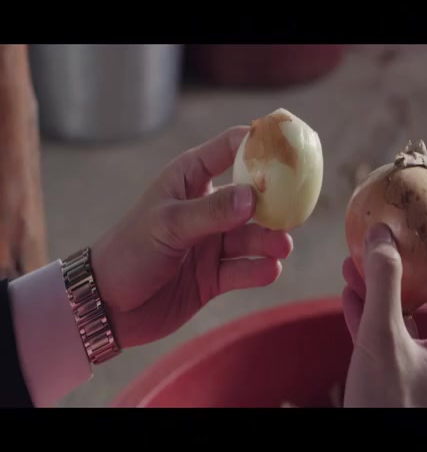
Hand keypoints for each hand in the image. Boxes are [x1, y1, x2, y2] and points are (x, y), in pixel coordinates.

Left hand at [90, 126, 292, 347]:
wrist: (107, 306)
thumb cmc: (128, 251)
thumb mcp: (168, 224)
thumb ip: (212, 211)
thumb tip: (254, 196)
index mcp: (189, 180)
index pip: (229, 149)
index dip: (258, 145)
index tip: (287, 149)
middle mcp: (206, 208)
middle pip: (251, 197)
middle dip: (273, 204)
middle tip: (294, 210)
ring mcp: (212, 243)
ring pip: (251, 237)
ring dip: (269, 241)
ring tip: (282, 246)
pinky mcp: (215, 276)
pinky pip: (244, 270)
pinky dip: (258, 270)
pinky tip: (269, 270)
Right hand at [341, 218, 426, 406]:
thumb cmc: (390, 408)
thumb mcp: (384, 340)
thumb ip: (384, 285)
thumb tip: (382, 233)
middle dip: (413, 268)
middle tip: (393, 242)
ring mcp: (419, 369)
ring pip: (406, 318)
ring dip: (384, 289)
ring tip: (357, 263)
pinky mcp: (394, 380)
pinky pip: (385, 338)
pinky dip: (368, 315)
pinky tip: (347, 296)